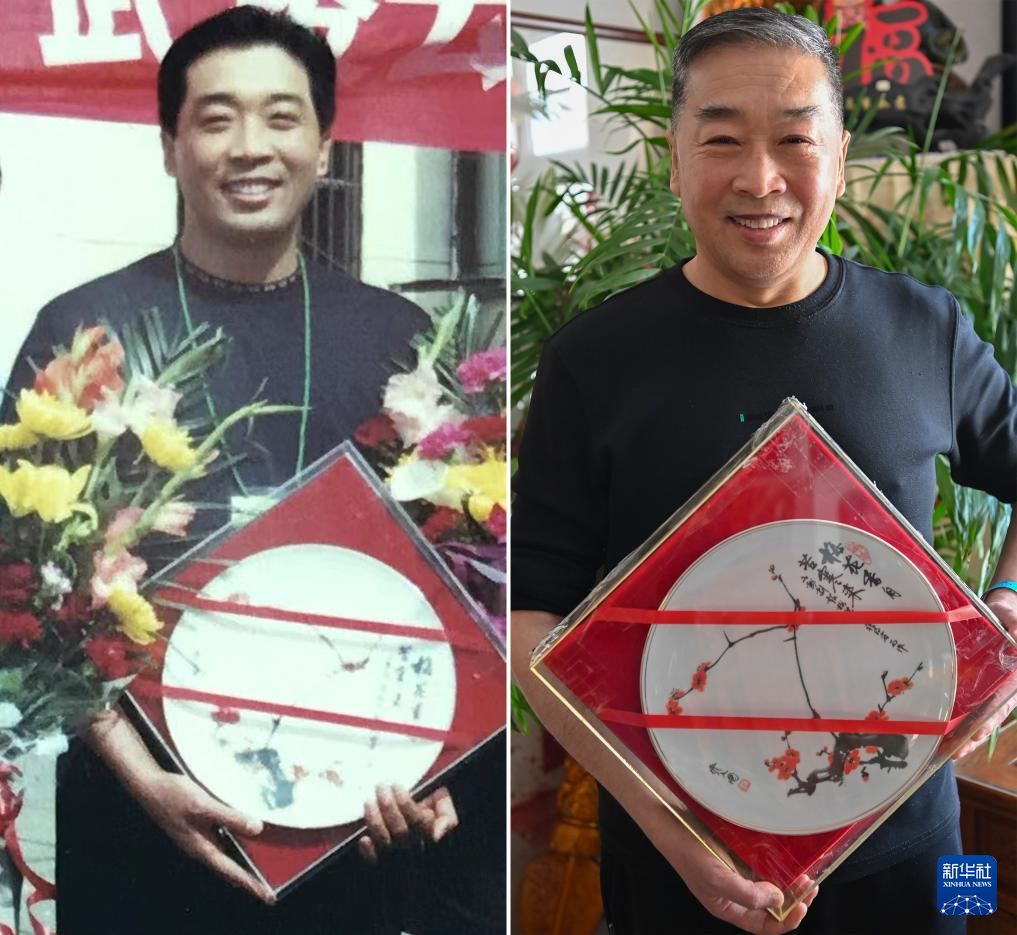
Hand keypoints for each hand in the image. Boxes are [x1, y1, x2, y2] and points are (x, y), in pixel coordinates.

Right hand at [133, 770, 274, 903]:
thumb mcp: (205, 805)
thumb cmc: (173, 796)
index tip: (267, 896)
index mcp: (201, 848)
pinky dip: (234, 841)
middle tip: (267, 885)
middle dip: (248, 875)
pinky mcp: (197, 826)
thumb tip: (256, 828)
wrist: (149, 785)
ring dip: (241, 858)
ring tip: (261, 864)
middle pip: (228, 866)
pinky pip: (220, 839)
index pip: (230, 871)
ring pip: (225, 852)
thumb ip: (230, 817)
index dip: (250, 883)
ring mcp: (197, 837)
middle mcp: (200, 847)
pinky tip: (243, 834)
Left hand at [358, 784, 457, 863]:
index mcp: (428, 830)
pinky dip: (368, 852)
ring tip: (369, 802)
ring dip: (375, 822)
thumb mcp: (446, 808)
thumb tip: (436, 834)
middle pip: (400, 830)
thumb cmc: (433, 808)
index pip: (416, 820)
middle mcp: (413, 843)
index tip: (396, 785)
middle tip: (380, 787)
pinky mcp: (382, 856)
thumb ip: (447, 818)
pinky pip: (375, 860)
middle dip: (388, 807)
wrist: (422, 816)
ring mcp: (397, 851)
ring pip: (386, 842)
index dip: (405, 804)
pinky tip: (364, 839)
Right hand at [644, 813, 816, 933]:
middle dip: (793, 899)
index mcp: (729, 907)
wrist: (673, 820)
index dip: (785, 921)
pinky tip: (787, 857)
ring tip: (804, 873)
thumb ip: (748, 895)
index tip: (802, 906)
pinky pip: (763, 864)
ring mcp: (737, 872)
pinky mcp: (738, 853)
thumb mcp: (717, 880)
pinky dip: (777, 863)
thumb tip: (778, 900)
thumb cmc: (690, 853)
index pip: (763, 925)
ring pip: (770, 884)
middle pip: (770, 906)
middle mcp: (736, 893)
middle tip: (809, 885)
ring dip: (789, 881)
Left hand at [952, 589, 1016, 758]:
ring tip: (945, 750)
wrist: (1000, 612)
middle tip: (956, 751)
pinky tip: (936, 729)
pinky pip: (959, 702)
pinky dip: (951, 716)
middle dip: (971, 737)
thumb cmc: (1010, 618)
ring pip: (972, 716)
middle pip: (985, 719)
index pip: (1001, 707)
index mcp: (1011, 682)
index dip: (989, 722)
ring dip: (960, 733)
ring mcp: (982, 688)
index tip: (978, 733)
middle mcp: (997, 689)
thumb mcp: (1014, 620)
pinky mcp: (968, 683)